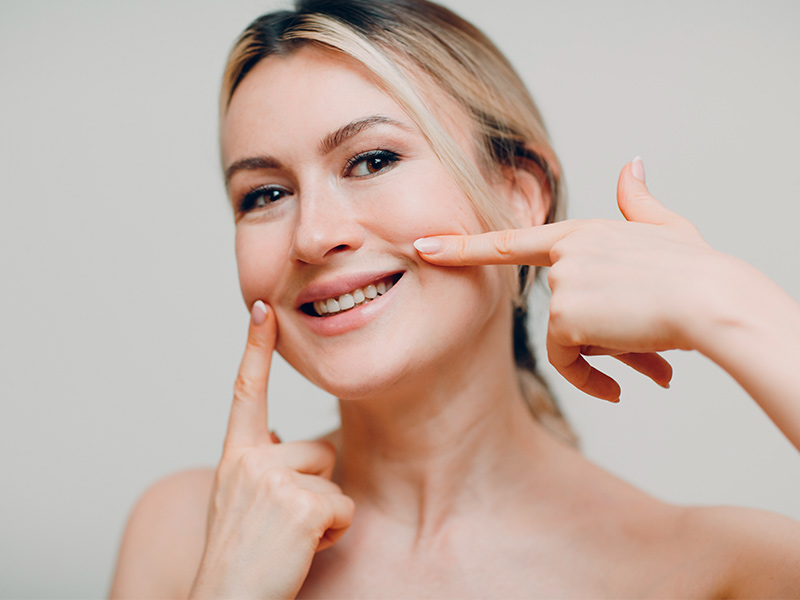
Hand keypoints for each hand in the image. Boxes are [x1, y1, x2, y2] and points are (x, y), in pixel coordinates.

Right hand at [190, 301, 353, 598]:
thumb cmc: (239, 556)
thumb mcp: (237, 500)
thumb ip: (261, 464)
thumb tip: (282, 437)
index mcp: (235, 456)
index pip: (247, 392)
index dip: (256, 348)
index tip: (264, 308)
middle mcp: (250, 460)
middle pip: (319, 450)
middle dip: (314, 488)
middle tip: (281, 525)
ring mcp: (273, 479)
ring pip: (333, 478)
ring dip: (323, 512)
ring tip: (288, 538)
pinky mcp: (301, 504)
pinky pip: (343, 507)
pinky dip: (332, 532)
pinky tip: (301, 548)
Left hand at [414, 158, 717, 401]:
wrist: (711, 299)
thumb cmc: (696, 269)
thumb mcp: (666, 230)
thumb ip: (639, 202)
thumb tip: (632, 164)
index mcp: (581, 233)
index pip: (509, 241)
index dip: (462, 247)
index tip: (422, 247)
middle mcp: (564, 254)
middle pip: (559, 311)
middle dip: (594, 335)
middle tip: (639, 335)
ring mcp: (562, 282)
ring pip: (566, 336)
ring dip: (605, 353)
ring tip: (649, 348)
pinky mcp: (565, 314)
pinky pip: (566, 358)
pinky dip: (590, 378)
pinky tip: (620, 384)